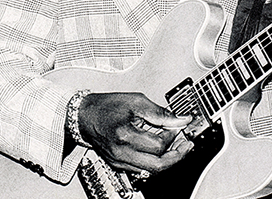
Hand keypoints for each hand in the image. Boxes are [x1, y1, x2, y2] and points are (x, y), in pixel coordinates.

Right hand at [77, 92, 193, 175]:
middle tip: (187, 144)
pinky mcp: (118, 164)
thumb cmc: (107, 107)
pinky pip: (142, 169)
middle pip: (157, 166)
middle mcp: (121, 153)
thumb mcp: (136, 102)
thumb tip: (180, 119)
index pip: (158, 145)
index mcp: (125, 136)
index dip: (173, 136)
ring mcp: (119, 161)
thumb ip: (160, 112)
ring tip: (177, 146)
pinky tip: (162, 149)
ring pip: (150, 171)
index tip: (179, 125)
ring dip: (168, 160)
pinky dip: (155, 161)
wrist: (84, 116)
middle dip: (177, 156)